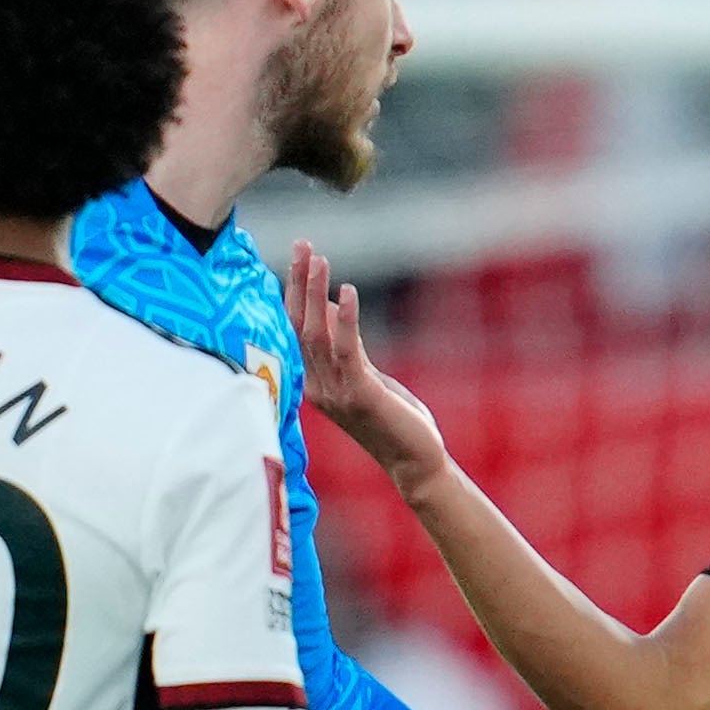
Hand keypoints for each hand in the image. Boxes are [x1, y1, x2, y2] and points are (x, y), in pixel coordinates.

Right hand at [285, 242, 453, 492]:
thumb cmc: (394, 422)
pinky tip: (348, 291)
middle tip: (303, 245)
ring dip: (316, 293)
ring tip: (318, 259)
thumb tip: (335, 308)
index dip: (295, 294)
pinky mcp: (360, 394)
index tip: (298, 258)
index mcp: (316, 384)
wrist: (415, 464)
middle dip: (300, 283)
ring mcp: (336, 393)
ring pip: (316, 334)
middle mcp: (318, 387)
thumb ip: (349, 348)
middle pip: (299, 327)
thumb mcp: (367, 378)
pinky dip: (346, 318)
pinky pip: (347, 350)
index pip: (296, 332)